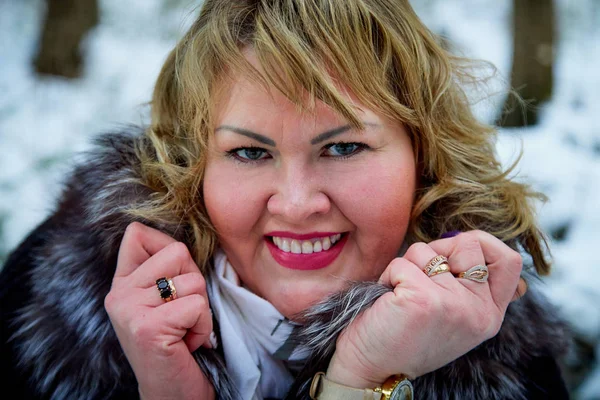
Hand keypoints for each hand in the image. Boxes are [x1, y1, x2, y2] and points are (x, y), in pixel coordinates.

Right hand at [104, 222, 213, 399]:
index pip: (138, 233)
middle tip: (183, 313)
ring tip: (184, 331)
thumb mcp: (166, 299)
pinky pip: (197, 305)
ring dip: (201, 309)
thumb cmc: (178, 343)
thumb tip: (179, 236)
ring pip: (193, 280)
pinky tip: (187, 344)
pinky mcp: (148, 328)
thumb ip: (165, 268)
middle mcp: (118, 294)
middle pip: (177, 251)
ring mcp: (129, 310)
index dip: (169, 249)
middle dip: (194, 282)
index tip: (173, 283)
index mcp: (121, 283)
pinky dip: (203, 327)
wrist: (172, 393)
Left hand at [326, 230, 522, 387]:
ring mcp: (454, 305)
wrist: (372, 369)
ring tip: (401, 295)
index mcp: (490, 314)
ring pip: (426, 250)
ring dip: (405, 266)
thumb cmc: (407, 334)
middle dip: (436, 249)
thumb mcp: (452, 313)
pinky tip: (388, 301)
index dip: (481, 244)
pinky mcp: (423, 300)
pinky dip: (388, 276)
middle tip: (419, 274)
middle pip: (468, 243)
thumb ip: (467, 283)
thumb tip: (466, 240)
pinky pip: (401, 263)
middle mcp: (479, 311)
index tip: (452, 256)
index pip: (510, 260)